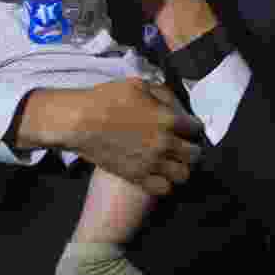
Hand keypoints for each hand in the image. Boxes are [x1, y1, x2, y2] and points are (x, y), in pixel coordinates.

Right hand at [22, 78, 204, 195]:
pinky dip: (164, 183)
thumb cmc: (107, 99)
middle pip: (194, 154)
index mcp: (169, 119)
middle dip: (192, 149)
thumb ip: (162, 95)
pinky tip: (159, 175)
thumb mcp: (139, 86)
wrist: (79, 122)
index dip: (193, 127)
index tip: (188, 128)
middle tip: (183, 147)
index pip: (196, 128)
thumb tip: (175, 105)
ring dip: (181, 168)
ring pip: (183, 174)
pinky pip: (163, 188)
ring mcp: (151, 163)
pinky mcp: (136, 177)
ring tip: (173, 163)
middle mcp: (165, 143)